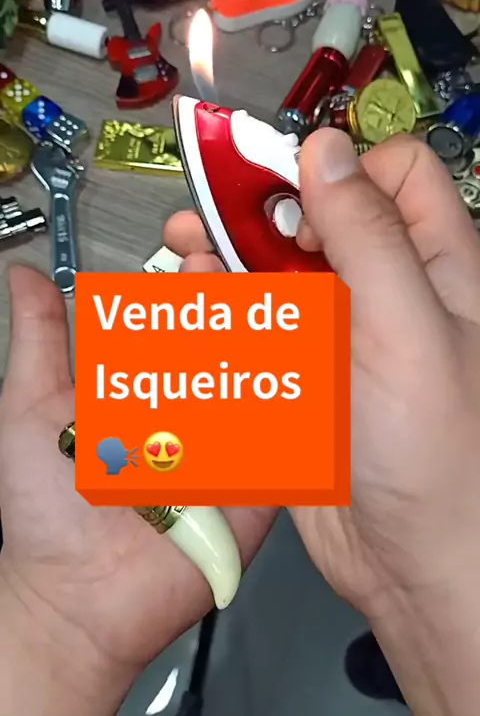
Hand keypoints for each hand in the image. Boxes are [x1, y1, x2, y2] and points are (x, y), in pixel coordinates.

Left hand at [0, 266, 274, 715]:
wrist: (79, 599)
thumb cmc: (45, 509)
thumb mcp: (31, 410)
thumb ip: (40, 340)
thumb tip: (25, 277)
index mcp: (141, 386)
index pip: (174, 319)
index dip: (185, 284)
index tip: (190, 255)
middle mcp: (187, 409)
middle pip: (221, 343)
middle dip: (226, 303)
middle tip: (226, 276)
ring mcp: (224, 444)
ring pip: (256, 381)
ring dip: (265, 339)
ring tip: (264, 303)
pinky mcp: (255, 485)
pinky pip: (282, 441)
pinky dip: (297, 402)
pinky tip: (305, 361)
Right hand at [164, 129, 479, 715]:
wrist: (414, 565)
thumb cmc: (440, 460)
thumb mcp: (408, 330)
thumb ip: (368, 235)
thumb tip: (327, 151)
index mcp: (434, 266)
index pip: (390, 174)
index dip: (339, 171)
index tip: (292, 195)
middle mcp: (386, 290)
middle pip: (319, 217)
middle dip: (261, 207)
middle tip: (212, 207)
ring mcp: (341, 332)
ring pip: (279, 269)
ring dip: (231, 253)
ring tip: (187, 245)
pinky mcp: (304, 374)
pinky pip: (259, 325)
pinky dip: (224, 308)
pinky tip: (195, 299)